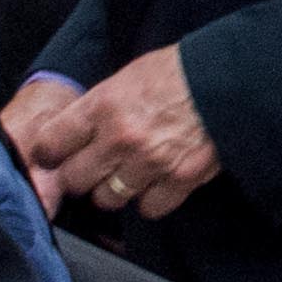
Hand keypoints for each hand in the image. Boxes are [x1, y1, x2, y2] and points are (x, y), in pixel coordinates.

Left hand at [15, 44, 219, 219]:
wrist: (231, 80)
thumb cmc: (180, 72)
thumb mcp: (128, 77)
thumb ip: (99, 107)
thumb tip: (74, 131)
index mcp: (103, 106)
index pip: (51, 143)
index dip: (49, 152)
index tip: (54, 155)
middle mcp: (121, 138)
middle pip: (74, 179)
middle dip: (80, 175)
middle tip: (90, 168)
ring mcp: (150, 163)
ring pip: (108, 199)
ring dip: (113, 190)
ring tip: (126, 176)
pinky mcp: (179, 180)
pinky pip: (148, 208)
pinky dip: (150, 200)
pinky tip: (156, 184)